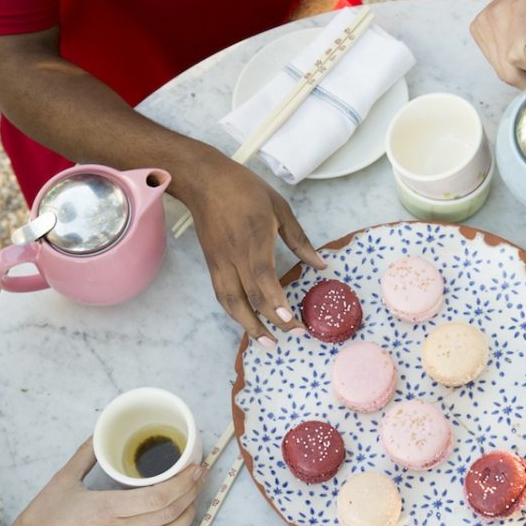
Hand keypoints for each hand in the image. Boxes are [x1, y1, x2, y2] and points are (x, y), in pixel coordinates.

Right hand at [1, 439, 205, 525]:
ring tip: (195, 504)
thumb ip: (87, 454)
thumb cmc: (41, 520)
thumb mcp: (63, 479)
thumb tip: (102, 433)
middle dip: (190, 494)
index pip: (158, 496)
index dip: (183, 482)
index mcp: (108, 508)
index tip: (196, 469)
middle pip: (167, 513)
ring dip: (186, 520)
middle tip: (201, 478)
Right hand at [183, 156, 325, 345]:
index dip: (276, 303)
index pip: (263, 278)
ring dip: (249, 326)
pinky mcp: (212, 265)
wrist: (204, 181)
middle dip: (271, 321)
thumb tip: (320, 264)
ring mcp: (220, 262)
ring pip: (232, 303)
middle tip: (293, 335)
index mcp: (254, 239)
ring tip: (268, 343)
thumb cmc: (244, 189)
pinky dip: (236, 313)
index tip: (291, 321)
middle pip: (250, 297)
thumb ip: (300, 240)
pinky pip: (222, 295)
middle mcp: (235, 256)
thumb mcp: (279, 207)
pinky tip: (248, 323)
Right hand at [470, 0, 525, 87]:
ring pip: (500, 69)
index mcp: (520, 8)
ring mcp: (483, 24)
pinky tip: (519, 50)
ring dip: (519, 72)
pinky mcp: (477, 29)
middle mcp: (496, 16)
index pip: (517, 55)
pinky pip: (494, 60)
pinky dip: (509, 64)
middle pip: (506, 69)